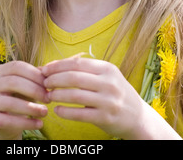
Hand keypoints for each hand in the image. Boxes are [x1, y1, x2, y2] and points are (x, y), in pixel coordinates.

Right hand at [0, 61, 48, 139]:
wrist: (5, 121)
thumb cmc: (19, 97)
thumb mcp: (26, 85)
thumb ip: (35, 77)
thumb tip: (47, 71)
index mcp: (0, 71)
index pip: (17, 66)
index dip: (34, 74)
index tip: (48, 84)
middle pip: (13, 82)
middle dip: (34, 90)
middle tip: (48, 98)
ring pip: (10, 103)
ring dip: (31, 108)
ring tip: (45, 112)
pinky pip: (8, 121)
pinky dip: (26, 123)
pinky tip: (39, 123)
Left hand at [41, 56, 177, 139]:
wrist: (138, 117)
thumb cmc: (115, 92)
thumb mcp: (105, 76)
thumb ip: (83, 70)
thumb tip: (52, 65)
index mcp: (107, 69)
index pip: (76, 63)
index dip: (57, 66)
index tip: (44, 70)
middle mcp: (109, 83)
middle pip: (74, 77)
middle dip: (54, 79)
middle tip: (44, 83)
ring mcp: (108, 101)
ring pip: (75, 95)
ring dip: (57, 95)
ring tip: (48, 96)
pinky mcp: (105, 118)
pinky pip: (80, 114)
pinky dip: (65, 112)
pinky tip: (57, 110)